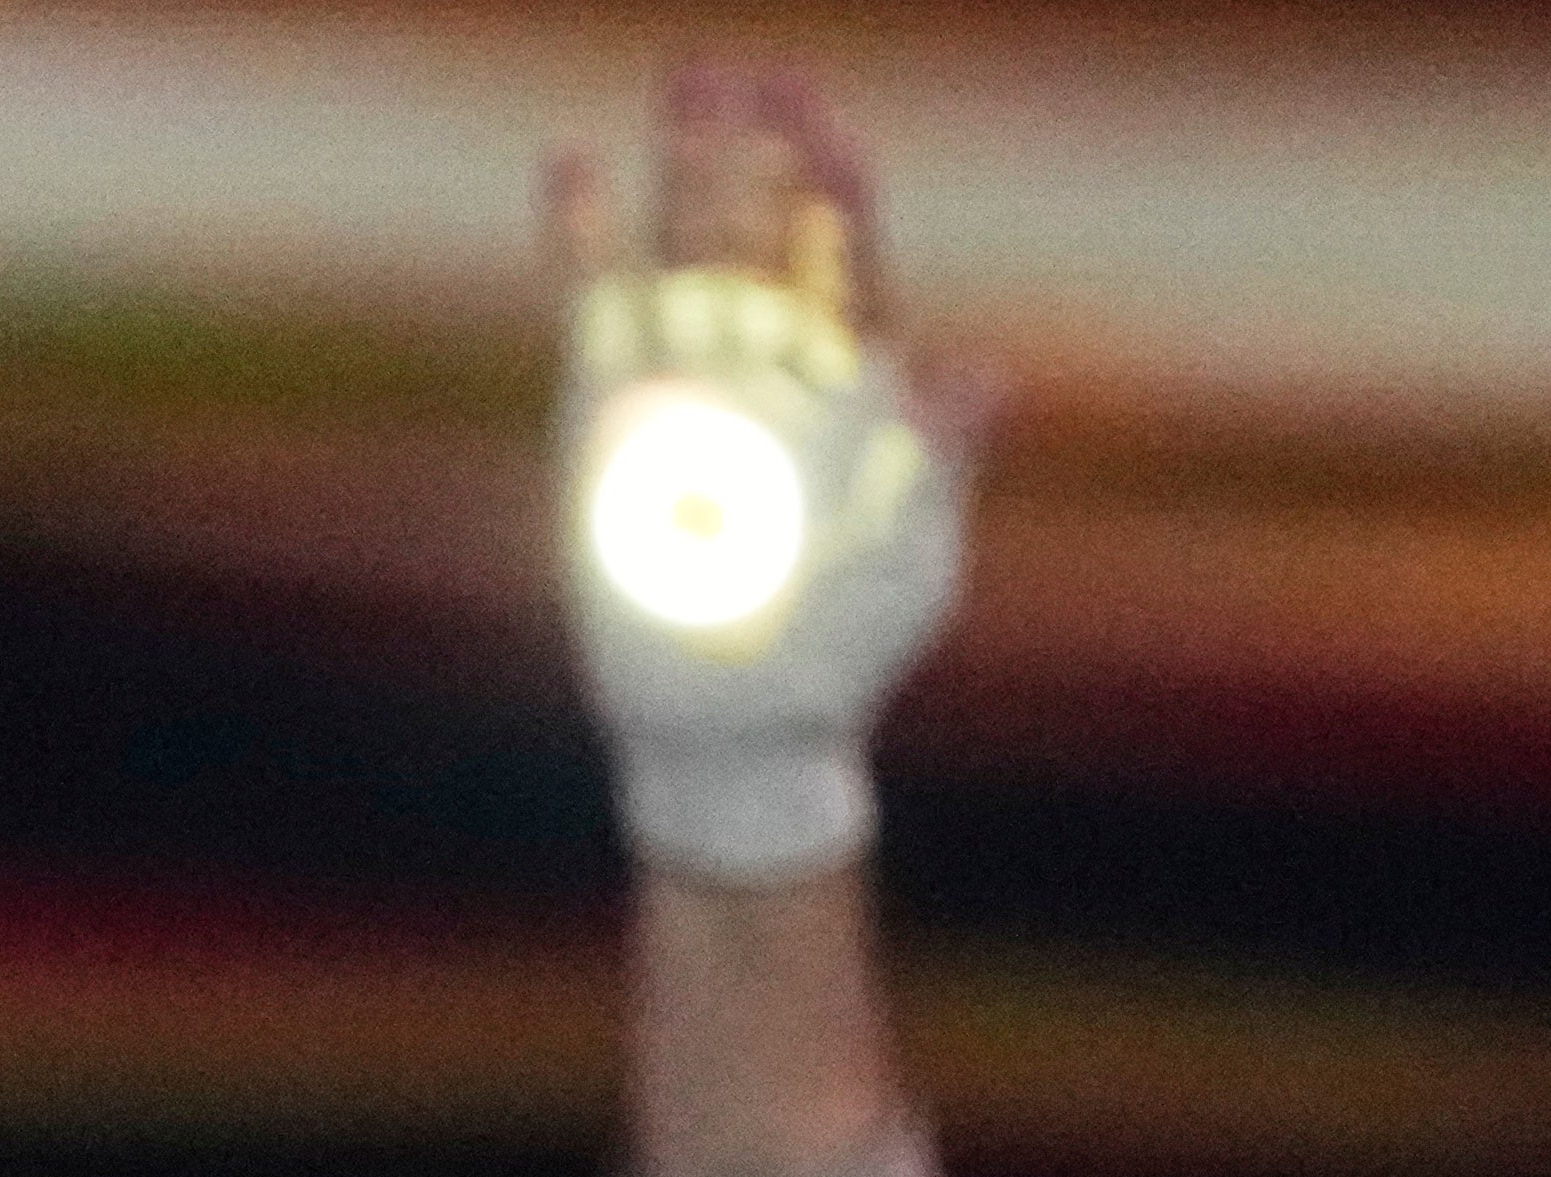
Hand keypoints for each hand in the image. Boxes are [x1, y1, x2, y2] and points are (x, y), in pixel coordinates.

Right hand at [549, 64, 982, 882]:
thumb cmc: (842, 652)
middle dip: (751, 149)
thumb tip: (977, 375)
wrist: (740, 733)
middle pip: (762, 233)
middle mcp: (768, 371)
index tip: (824, 124)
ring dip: (680, 168)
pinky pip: (591, 317)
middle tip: (735, 69)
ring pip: (683, 255)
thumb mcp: (914, 555)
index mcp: (850, 385)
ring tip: (680, 83)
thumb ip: (940, 460)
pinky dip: (581, 243)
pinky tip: (573, 167)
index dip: (835, 187)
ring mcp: (688, 390)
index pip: (846, 259)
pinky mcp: (611, 424)